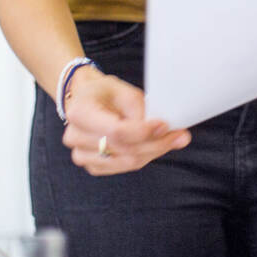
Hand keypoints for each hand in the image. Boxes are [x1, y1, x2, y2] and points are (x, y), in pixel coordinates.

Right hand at [61, 66, 190, 174]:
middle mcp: (75, 137)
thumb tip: (163, 129)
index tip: (165, 126)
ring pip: (126, 162)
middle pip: (124, 149)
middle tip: (181, 136)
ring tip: (173, 140)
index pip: (116, 131)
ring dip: (153, 152)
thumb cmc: (105, 92)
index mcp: (80, 112)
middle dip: (156, 144)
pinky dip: (142, 157)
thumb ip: (140, 109)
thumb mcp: (122, 89)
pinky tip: (155, 146)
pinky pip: (123, 167)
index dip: (143, 132)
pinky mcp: (92, 165)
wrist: (86, 100)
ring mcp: (81, 155)